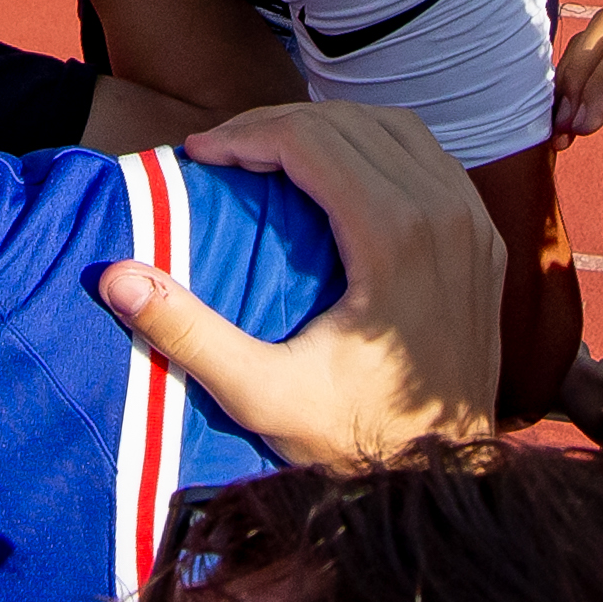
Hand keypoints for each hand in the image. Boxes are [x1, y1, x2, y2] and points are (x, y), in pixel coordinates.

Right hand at [96, 103, 500, 468]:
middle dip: (275, 124)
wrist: (445, 477)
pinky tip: (337, 175)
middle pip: (349, 124)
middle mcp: (446, 216)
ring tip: (270, 152)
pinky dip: (375, 146)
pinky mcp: (487, 240)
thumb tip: (115, 278)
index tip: (198, 154)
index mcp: (396, 239)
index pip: (313, 140)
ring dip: (327, 127)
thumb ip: (187, 335)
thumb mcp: (261, 395)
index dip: (245, 133)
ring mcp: (476, 224)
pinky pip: (430, 157)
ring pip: (394, 127)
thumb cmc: (354, 437)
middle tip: (222, 151)